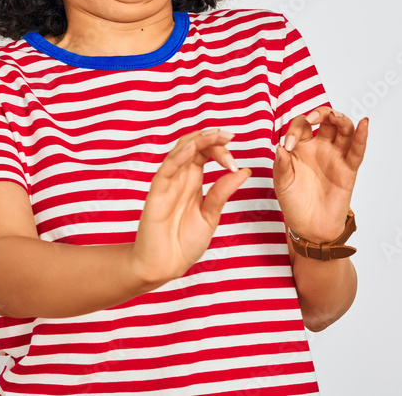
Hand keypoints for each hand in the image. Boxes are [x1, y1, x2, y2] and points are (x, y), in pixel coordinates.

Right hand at [131, 128, 251, 287]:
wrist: (164, 266)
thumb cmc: (184, 242)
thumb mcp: (210, 216)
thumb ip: (222, 192)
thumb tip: (244, 171)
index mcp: (193, 181)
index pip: (206, 152)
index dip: (221, 149)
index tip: (236, 162)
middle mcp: (180, 178)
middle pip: (194, 146)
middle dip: (212, 138)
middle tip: (230, 137)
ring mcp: (168, 184)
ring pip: (180, 151)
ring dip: (197, 140)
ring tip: (215, 134)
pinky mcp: (156, 194)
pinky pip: (166, 170)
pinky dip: (178, 157)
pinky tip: (191, 149)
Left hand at [273, 107, 368, 242]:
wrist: (309, 227)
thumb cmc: (294, 202)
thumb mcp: (282, 183)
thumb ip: (282, 165)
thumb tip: (280, 146)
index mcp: (302, 146)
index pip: (301, 125)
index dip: (295, 130)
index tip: (288, 146)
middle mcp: (320, 147)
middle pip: (326, 120)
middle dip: (320, 114)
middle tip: (311, 119)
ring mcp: (336, 156)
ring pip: (344, 129)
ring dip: (340, 118)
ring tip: (334, 116)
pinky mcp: (349, 169)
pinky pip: (357, 150)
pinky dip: (362, 136)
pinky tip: (364, 123)